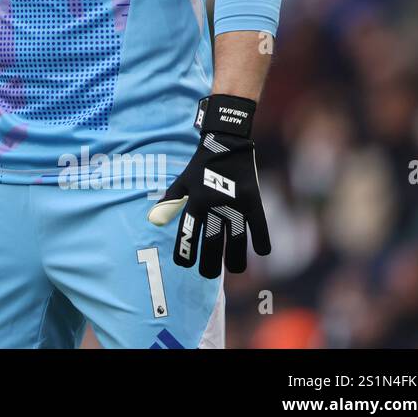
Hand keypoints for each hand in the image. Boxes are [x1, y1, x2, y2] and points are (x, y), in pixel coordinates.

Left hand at [147, 94, 270, 277]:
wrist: (226, 142)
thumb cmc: (201, 164)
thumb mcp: (182, 181)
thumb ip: (170, 201)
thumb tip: (155, 221)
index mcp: (194, 200)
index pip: (188, 233)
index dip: (185, 252)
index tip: (185, 265)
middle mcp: (214, 204)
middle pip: (212, 243)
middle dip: (210, 264)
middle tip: (208, 274)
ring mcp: (235, 203)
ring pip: (236, 240)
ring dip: (235, 259)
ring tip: (235, 269)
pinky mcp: (253, 200)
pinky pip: (259, 226)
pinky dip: (262, 241)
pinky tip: (261, 252)